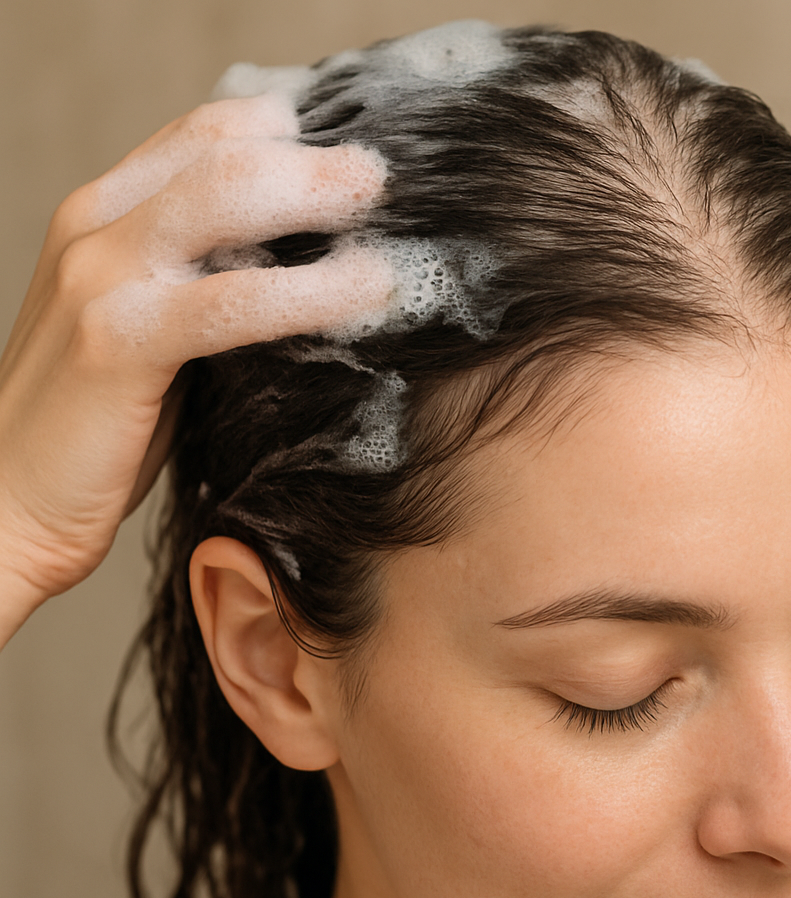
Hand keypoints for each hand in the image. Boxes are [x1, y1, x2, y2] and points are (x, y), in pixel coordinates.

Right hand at [0, 94, 389, 634]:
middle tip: (381, 174)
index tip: (353, 149)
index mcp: (105, 216)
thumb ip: (211, 287)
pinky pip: (231, 303)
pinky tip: (366, 293)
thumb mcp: (157, 332)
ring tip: (385, 206)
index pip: (204, 137)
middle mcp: (97, 227)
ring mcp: (99, 277)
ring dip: (316, 196)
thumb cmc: (99, 425)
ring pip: (224, 201)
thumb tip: (315, 269)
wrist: (7, 502)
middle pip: (221, 152)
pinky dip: (309, 293)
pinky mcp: (117, 341)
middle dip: (313, 158)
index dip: (286, 134)